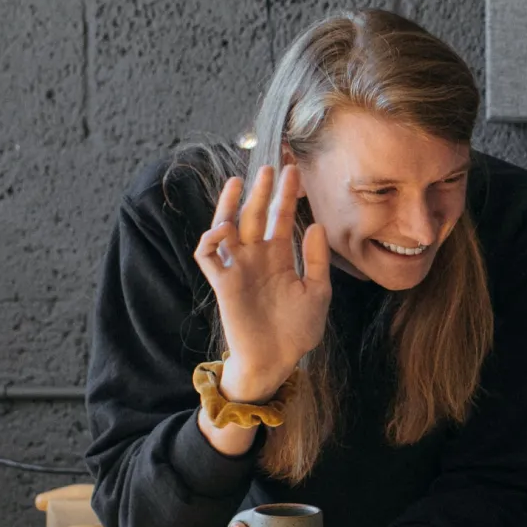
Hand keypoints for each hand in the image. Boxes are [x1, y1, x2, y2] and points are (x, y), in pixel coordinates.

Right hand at [192, 164, 332, 402]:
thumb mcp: (317, 291)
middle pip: (255, 216)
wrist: (277, 359)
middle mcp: (256, 258)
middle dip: (261, 191)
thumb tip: (317, 225)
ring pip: (227, 228)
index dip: (286, 197)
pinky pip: (208, 256)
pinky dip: (210, 240)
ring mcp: (238, 269)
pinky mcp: (223, 284)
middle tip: (269, 167)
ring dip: (229, 206)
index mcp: (279, 258)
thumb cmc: (298, 330)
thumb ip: (316, 259)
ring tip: (237, 182)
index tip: (295, 173)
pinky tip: (222, 228)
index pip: (281, 219)